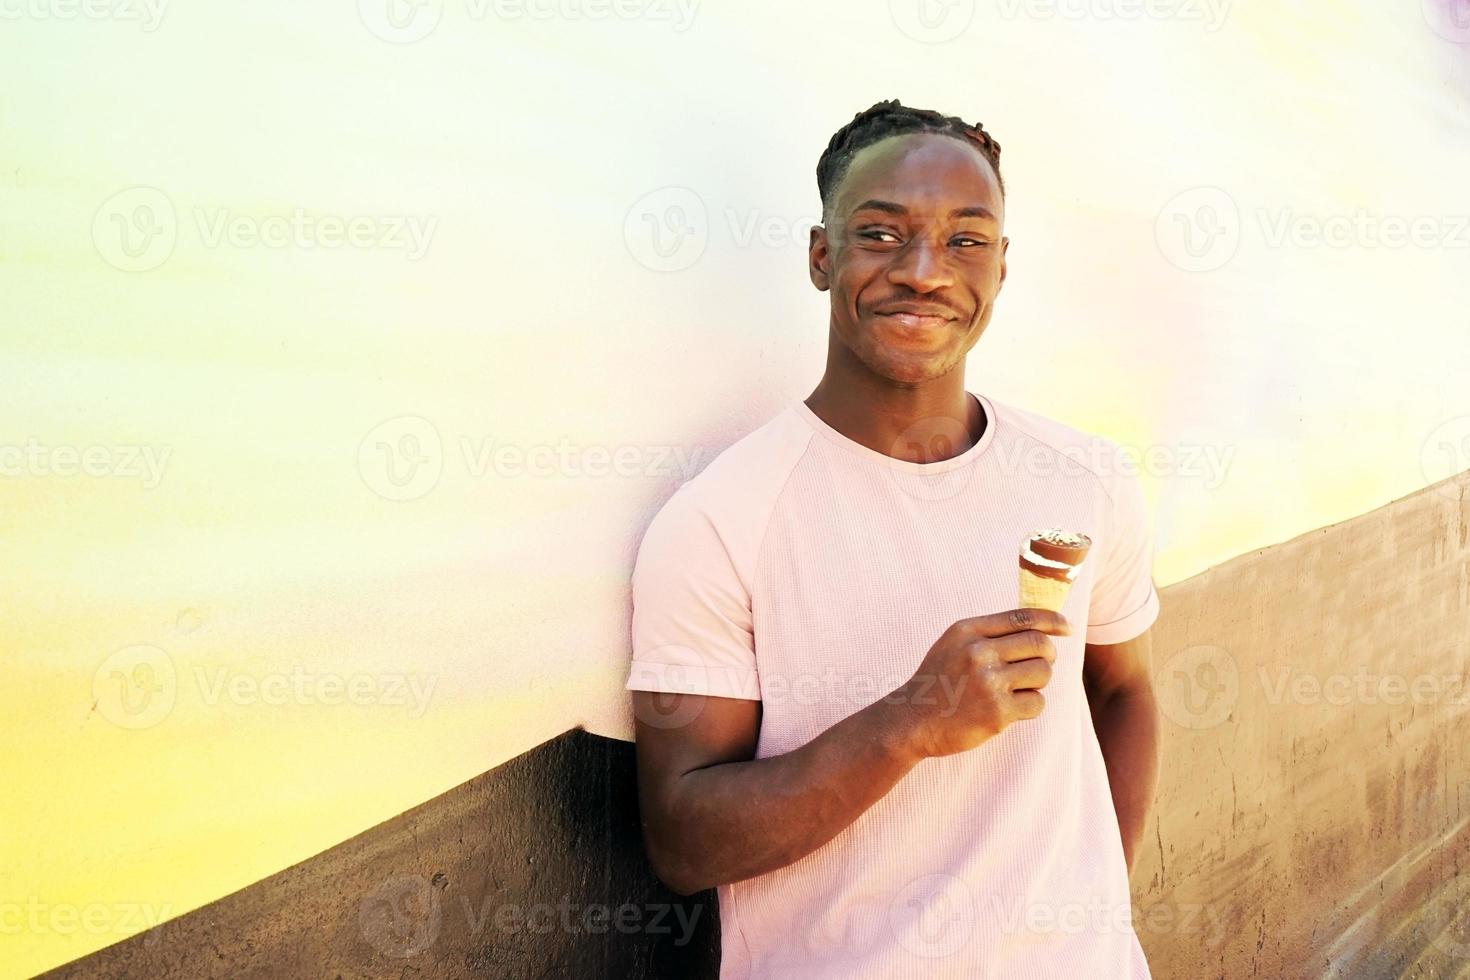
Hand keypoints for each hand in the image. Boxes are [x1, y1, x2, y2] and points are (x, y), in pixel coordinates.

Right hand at [891, 607, 1070, 758]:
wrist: (912, 720)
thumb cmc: (939, 681)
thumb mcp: (954, 644)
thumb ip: (988, 633)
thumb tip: (1039, 628)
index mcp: (968, 631)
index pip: (1023, 617)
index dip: (1052, 621)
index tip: (1066, 628)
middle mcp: (979, 652)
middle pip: (1040, 644)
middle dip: (1047, 656)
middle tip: (1036, 667)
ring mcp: (989, 682)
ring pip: (1043, 673)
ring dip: (1037, 683)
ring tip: (1016, 690)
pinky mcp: (997, 712)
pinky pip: (1037, 702)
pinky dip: (1030, 707)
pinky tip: (1010, 709)